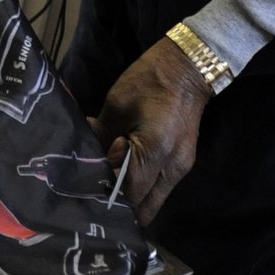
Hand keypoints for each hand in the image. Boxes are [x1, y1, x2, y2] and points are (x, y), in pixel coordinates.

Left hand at [87, 36, 213, 224]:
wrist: (188, 67)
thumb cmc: (149, 82)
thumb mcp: (116, 105)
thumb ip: (101, 136)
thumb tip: (86, 156)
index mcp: (155, 152)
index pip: (130, 193)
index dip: (109, 193)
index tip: (92, 185)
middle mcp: (174, 168)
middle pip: (146, 207)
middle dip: (124, 205)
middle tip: (101, 191)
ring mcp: (182, 167)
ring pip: (154, 198)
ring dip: (134, 195)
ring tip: (111, 179)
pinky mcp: (184, 162)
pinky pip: (160, 185)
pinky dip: (144, 184)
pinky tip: (126, 169)